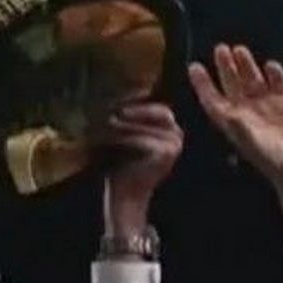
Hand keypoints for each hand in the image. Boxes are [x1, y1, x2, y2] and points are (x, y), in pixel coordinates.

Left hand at [96, 101, 182, 230]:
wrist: (125, 195)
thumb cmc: (120, 163)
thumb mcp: (124, 134)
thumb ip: (127, 115)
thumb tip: (114, 87)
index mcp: (170, 126)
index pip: (155, 104)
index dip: (134, 100)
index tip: (112, 99)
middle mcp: (178, 133)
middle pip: (155, 110)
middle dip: (131, 109)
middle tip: (108, 110)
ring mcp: (175, 143)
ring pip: (145, 123)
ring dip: (123, 123)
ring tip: (104, 123)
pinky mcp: (166, 152)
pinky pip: (141, 137)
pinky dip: (123, 137)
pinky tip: (109, 138)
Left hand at [187, 44, 282, 186]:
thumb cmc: (276, 162)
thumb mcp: (255, 145)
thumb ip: (241, 128)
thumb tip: (228, 113)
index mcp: (234, 122)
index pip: (214, 100)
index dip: (203, 84)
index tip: (194, 67)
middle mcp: (248, 111)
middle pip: (232, 84)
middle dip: (225, 67)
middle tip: (219, 49)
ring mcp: (268, 105)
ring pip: (253, 80)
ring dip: (246, 65)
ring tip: (239, 49)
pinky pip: (279, 83)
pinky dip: (275, 73)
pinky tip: (270, 65)